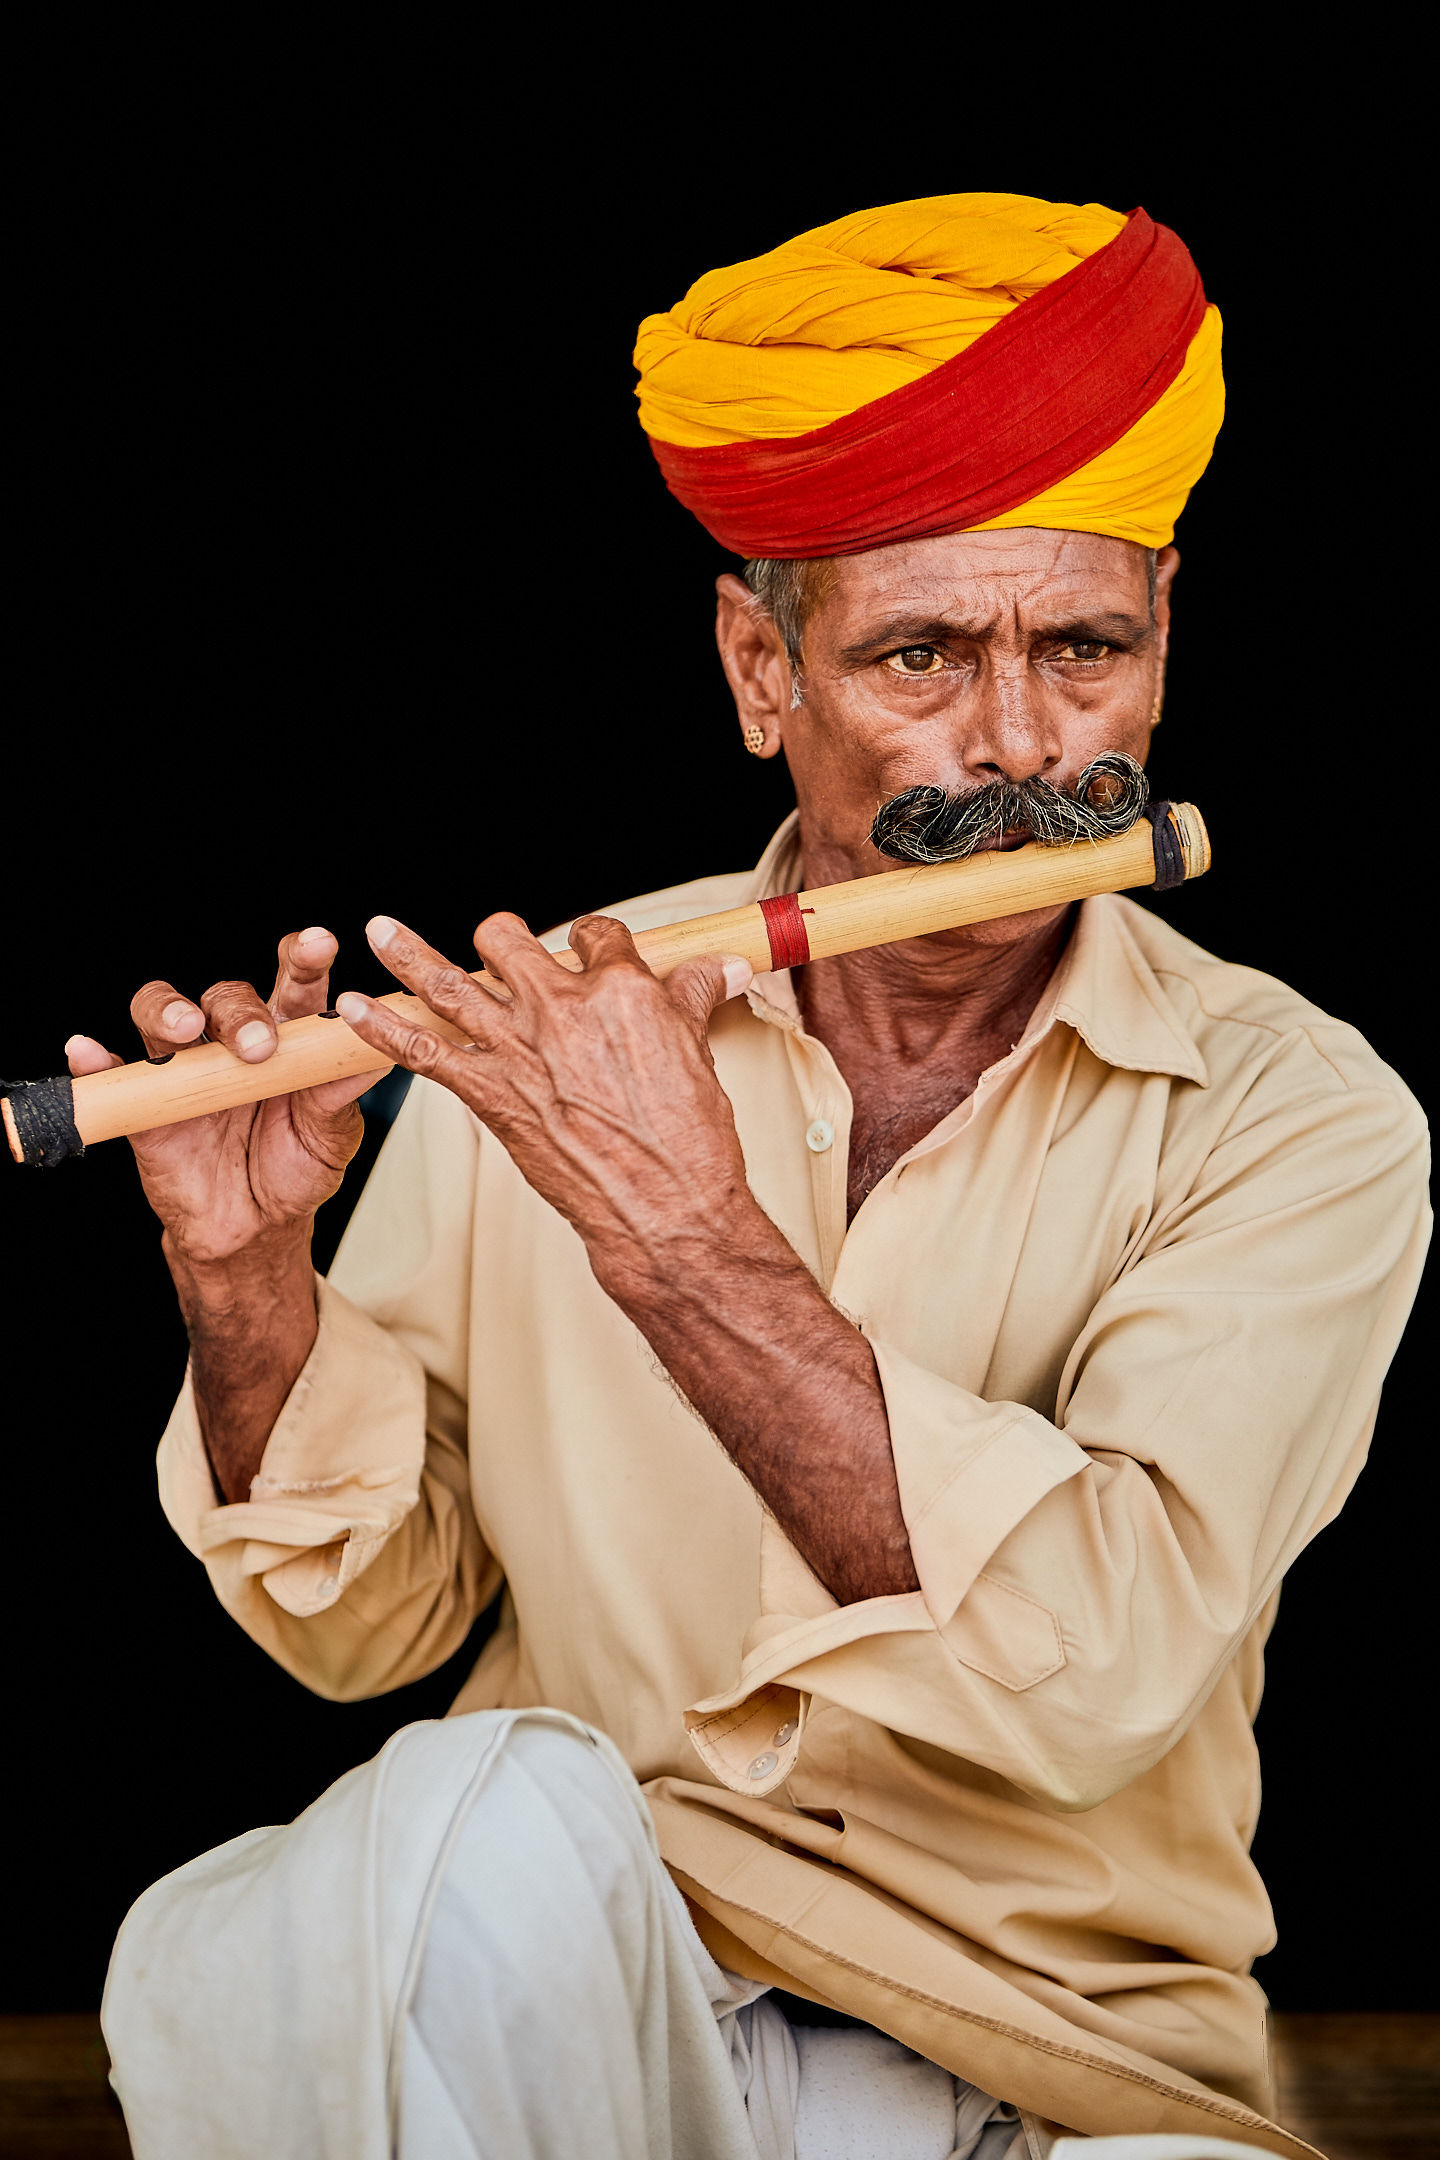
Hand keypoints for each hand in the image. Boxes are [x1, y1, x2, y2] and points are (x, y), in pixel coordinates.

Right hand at [67, 928, 375, 1267]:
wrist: (255, 1228)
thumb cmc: (298, 1170)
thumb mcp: (331, 1136)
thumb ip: (340, 1094)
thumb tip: (371, 1051)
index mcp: (288, 1039)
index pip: (294, 984)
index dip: (304, 958)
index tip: (319, 944)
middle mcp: (232, 1042)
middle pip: (227, 996)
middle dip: (240, 1012)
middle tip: (257, 1047)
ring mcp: (186, 1069)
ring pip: (163, 1013)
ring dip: (169, 1011)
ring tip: (185, 1029)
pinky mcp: (147, 1103)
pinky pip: (113, 1071)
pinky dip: (96, 1058)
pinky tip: (88, 1050)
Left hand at [335, 912, 753, 1296]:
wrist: (664, 1207)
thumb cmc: (688, 1139)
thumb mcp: (698, 1053)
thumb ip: (694, 998)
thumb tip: (721, 965)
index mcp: (622, 990)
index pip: (595, 934)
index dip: (589, 942)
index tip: (585, 953)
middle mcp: (563, 1008)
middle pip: (509, 941)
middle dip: (500, 938)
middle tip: (495, 949)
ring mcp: (521, 1049)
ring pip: (450, 983)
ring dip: (407, 952)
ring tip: (378, 930)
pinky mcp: (491, 1094)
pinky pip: (422, 1052)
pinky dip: (380, 1030)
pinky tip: (353, 1009)